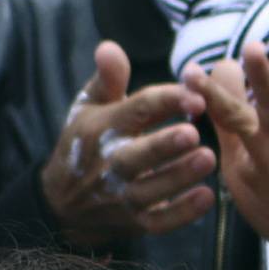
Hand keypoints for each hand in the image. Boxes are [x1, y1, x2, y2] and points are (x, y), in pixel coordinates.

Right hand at [41, 40, 215, 246]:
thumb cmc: (85, 143)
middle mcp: (109, 164)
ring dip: (178, 177)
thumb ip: (107, 78)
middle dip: (163, 146)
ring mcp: (120, 197)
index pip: (135, 111)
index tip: (196, 94)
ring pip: (149, 191)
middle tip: (193, 134)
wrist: (60, 203)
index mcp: (104, 129)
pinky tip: (206, 198)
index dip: (166, 101)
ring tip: (208, 160)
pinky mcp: (132, 222)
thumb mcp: (88, 107)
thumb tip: (109, 46)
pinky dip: (180, 215)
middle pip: (135, 157)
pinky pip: (156, 223)